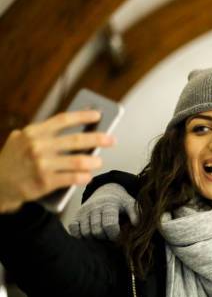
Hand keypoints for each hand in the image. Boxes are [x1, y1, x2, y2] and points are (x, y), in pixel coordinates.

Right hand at [0, 111, 114, 212]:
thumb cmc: (14, 160)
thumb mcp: (21, 140)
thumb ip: (43, 133)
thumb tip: (76, 127)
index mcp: (33, 132)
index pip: (63, 120)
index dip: (83, 116)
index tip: (98, 114)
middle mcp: (38, 146)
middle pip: (76, 140)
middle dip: (98, 138)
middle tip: (112, 139)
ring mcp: (41, 165)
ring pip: (78, 161)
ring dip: (94, 161)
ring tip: (99, 161)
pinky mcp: (45, 182)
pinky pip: (72, 178)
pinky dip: (84, 177)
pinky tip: (88, 176)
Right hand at [69, 183, 137, 239]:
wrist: (106, 191)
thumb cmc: (121, 202)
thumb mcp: (131, 204)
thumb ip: (135, 213)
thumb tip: (136, 224)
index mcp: (109, 205)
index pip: (109, 225)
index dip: (114, 235)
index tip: (118, 237)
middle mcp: (95, 208)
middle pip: (96, 231)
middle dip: (104, 238)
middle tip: (110, 237)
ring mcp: (84, 211)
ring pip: (85, 232)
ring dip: (93, 239)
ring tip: (102, 236)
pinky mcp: (76, 215)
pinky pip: (73, 228)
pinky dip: (79, 235)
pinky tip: (89, 235)